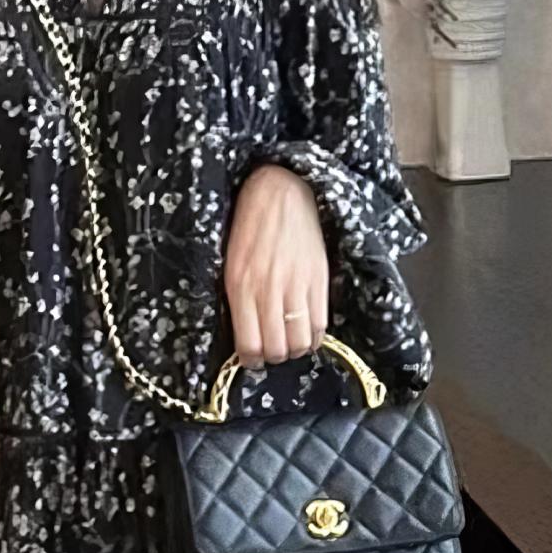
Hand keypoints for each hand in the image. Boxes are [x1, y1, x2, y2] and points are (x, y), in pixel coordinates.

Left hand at [224, 163, 329, 370]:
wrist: (280, 191)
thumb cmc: (249, 226)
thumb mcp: (230, 263)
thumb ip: (236, 299)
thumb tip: (245, 336)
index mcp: (241, 286)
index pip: (249, 346)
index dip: (251, 361)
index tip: (251, 359)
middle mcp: (268, 290)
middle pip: (277, 350)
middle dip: (273, 357)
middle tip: (271, 350)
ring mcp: (297, 286)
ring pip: (301, 342)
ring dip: (295, 349)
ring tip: (290, 340)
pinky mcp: (319, 279)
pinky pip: (321, 324)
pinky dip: (315, 336)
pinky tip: (307, 329)